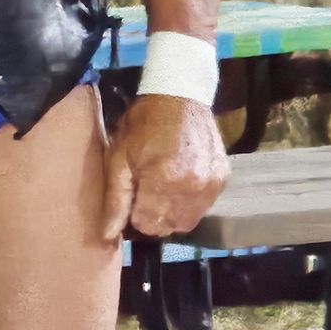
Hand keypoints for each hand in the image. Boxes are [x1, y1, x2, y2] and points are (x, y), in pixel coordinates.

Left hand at [102, 93, 229, 240]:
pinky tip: (181, 179)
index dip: (136, 214)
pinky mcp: (223, 177)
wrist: (178, 94)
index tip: (134, 195)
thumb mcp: (119, 156)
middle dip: (154, 214)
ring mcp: (211, 184)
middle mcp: (192, 187)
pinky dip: (191, 200)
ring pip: (188, 220)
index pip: (147, 225)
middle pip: (169, 226)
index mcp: (163, 182)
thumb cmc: (143, 124)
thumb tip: (107, 235)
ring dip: (173, 211)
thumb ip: (116, 199)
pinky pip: (204, 205)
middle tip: (147, 190)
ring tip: (163, 185)